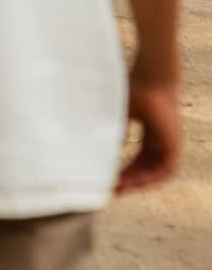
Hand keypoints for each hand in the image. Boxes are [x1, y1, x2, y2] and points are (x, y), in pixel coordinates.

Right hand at [117, 73, 180, 192]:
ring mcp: (169, 144)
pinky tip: (132, 182)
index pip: (136, 158)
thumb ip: (111, 133)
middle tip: (110, 189)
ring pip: (153, 172)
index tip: (107, 177)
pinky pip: (163, 171)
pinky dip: (148, 179)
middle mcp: (160, 140)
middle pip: (144, 168)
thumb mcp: (116, 115)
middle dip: (127, 180)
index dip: (122, 169)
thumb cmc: (132, 89)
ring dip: (137, 183)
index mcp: (149, 132)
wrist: (151, 80)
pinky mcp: (175, 146)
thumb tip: (94, 150)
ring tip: (118, 189)